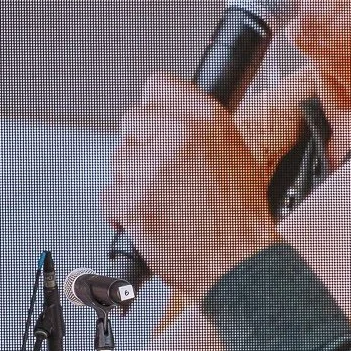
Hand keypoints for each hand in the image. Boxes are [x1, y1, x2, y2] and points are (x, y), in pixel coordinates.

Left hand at [104, 73, 275, 298]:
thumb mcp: (235, 154)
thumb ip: (197, 128)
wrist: (239, 263)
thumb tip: (161, 114)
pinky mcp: (132, 199)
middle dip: (139, 149)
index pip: (157, 86)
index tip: (156, 129)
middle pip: (131, 122)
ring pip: (118, 160)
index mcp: (207, 117)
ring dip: (131, 182)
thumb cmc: (240, 218)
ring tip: (164, 204)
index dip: (153, 111)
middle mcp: (178, 134)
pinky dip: (122, 212)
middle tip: (162, 178)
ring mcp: (152, 167)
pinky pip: (110, 196)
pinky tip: (151, 221)